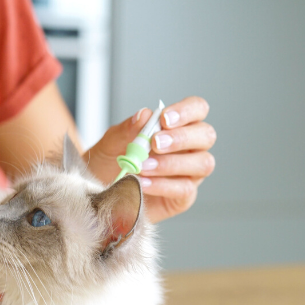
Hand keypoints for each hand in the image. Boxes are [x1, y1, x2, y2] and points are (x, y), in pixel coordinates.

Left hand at [85, 96, 215, 222]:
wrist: (98, 191)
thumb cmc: (110, 163)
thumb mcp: (111, 142)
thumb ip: (128, 128)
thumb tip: (144, 115)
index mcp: (177, 126)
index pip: (197, 108)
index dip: (186, 111)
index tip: (164, 119)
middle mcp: (189, 148)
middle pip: (206, 135)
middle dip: (181, 138)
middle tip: (155, 143)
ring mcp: (189, 173)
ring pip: (202, 163)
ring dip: (172, 163)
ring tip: (143, 166)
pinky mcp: (183, 196)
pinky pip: (185, 189)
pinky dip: (163, 185)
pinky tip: (143, 183)